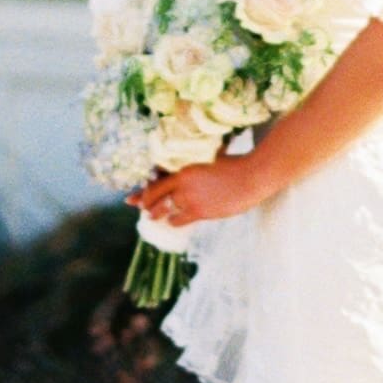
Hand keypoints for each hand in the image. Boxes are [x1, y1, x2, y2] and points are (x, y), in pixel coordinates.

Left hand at [126, 142, 270, 227]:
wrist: (251, 177)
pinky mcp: (200, 211)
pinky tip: (172, 222)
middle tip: (142, 209)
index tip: (131, 199)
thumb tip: (185, 172)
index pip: (155, 183)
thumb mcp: (209, 160)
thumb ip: (194, 168)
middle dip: (145, 205)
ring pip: (163, 210)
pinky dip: (173, 222)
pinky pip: (178, 220)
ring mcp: (190, 198)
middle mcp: (182, 183)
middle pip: (154, 197)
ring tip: (154, 217)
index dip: (141, 192)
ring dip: (157, 215)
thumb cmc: (234, 166)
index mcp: (183, 169)